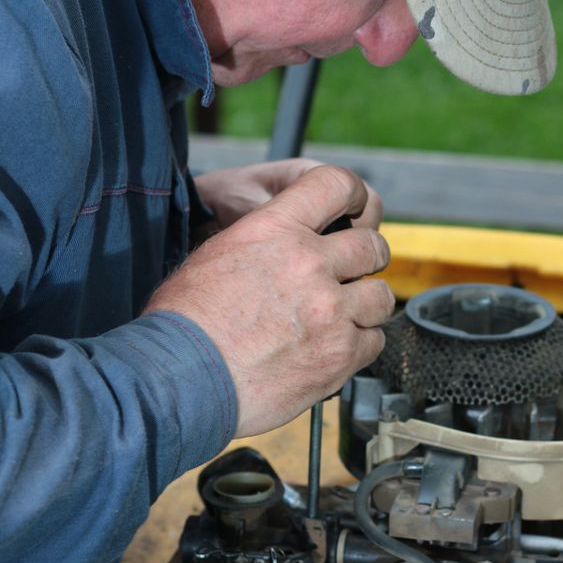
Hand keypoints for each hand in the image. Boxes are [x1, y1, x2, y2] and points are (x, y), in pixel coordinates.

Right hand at [145, 165, 393, 436]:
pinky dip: (359, 346)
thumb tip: (275, 249)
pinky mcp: (340, 355)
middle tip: (354, 273)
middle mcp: (310, 263)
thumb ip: (259, 244)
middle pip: (372, 246)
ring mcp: (331, 310)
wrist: (181, 378)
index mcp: (276, 229)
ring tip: (345, 318)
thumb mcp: (213, 256)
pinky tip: (335, 350)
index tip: (357, 208)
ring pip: (380, 297)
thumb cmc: (183, 322)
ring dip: (366, 306)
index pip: (336, 184)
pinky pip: (374, 342)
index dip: (355, 194)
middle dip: (367, 258)